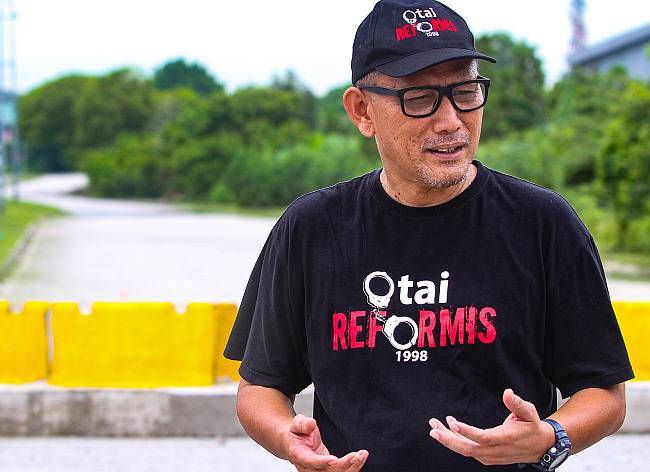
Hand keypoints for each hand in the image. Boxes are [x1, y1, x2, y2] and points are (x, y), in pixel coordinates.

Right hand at [287, 414, 368, 470]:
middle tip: (356, 455)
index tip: (334, 460)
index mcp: (299, 456)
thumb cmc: (298, 434)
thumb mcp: (297, 424)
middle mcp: (309, 468)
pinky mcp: (329, 470)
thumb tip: (310, 424)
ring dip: (352, 467)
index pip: (311, 462)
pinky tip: (360, 458)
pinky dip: (353, 467)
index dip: (322, 462)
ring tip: (362, 455)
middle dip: (343, 465)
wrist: (297, 443)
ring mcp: (320, 471)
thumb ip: (303, 424)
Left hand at [428, 388, 555, 465]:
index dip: (467, 431)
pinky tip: (446, 428)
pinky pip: (468, 449)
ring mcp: (490, 456)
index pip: (483, 438)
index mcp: (505, 439)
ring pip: (465, 450)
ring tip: (434, 425)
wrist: (539, 446)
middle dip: (449, 439)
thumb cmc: (531, 426)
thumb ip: (517, 403)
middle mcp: (495, 450)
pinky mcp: (486, 456)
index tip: (452, 422)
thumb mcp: (529, 412)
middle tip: (433, 428)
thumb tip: (507, 392)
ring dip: (448, 438)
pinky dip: (455, 440)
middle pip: (468, 448)